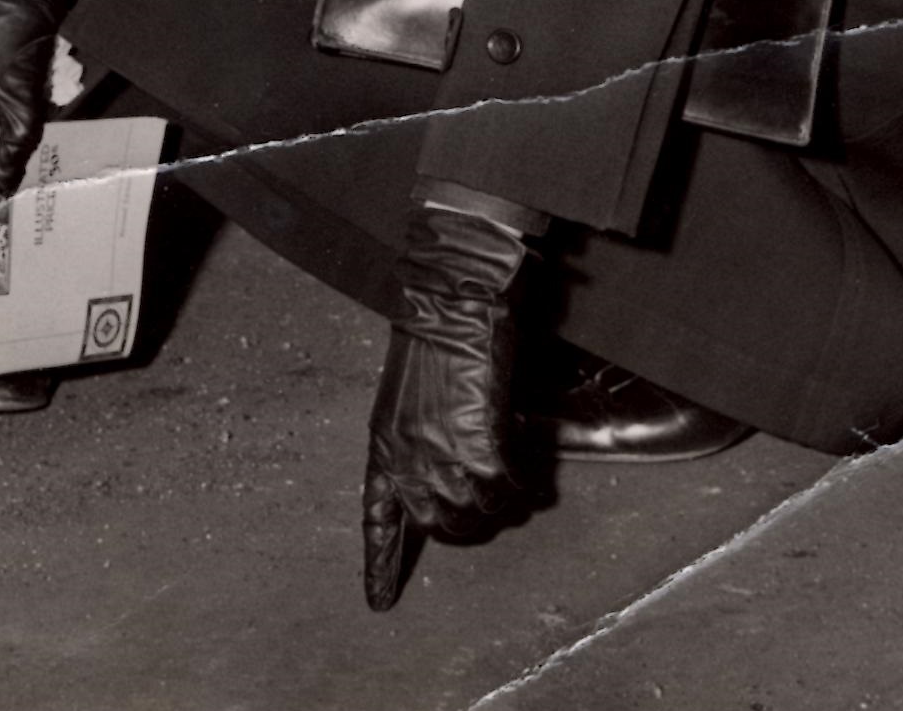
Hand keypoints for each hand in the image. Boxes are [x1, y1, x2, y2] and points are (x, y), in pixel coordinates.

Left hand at [362, 202, 531, 611]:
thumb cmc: (435, 336)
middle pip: (442, 525)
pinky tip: (525, 466)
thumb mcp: (409, 395)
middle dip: (471, 517)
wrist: (454, 300)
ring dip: (500, 499)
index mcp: (382, 445)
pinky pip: (508, 490)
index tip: (378, 602)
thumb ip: (418, 439)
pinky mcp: (479, 449)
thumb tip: (446, 473)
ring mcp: (441, 458)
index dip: (381, 563)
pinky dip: (522, 483)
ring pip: (479, 513)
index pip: (377, 517)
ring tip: (510, 470)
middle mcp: (406, 460)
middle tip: (492, 488)